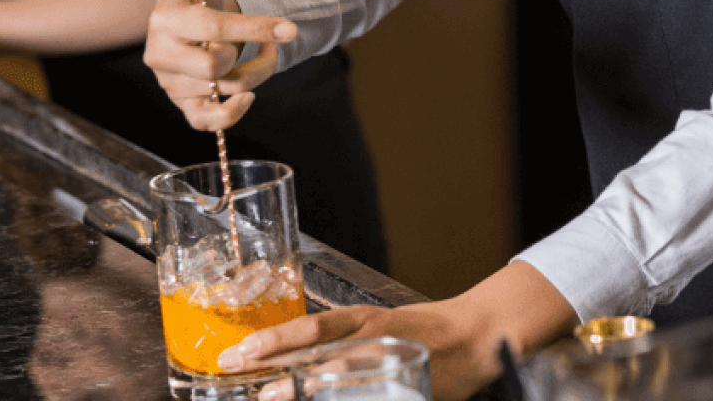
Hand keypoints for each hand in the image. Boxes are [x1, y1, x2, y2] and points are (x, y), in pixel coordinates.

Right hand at [143, 0, 296, 130]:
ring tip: (258, 54)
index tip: (290, 27)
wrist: (200, 25)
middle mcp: (161, 55)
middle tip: (256, 38)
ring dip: (254, 72)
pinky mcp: (184, 105)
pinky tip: (248, 97)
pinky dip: (230, 114)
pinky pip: (206, 122)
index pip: (211, 26)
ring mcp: (171, 84)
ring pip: (224, 90)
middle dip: (245, 52)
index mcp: (164, 20)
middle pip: (216, 65)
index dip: (253, 27)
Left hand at [229, 261, 576, 400]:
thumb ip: (339, 343)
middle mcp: (375, 338)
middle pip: (321, 355)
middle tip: (242, 383)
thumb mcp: (377, 327)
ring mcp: (390, 362)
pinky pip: (370, 398)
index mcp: (365, 320)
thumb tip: (286, 361)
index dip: (273, 340)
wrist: (476, 334)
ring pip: (340, 378)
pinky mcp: (406, 384)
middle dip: (279, 371)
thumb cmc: (421, 331)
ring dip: (304, 390)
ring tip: (270, 398)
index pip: (312, 328)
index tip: (236, 354)